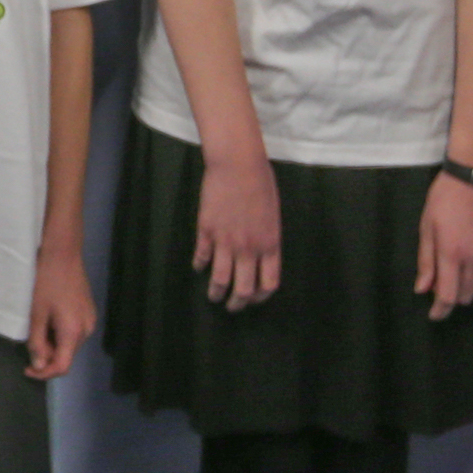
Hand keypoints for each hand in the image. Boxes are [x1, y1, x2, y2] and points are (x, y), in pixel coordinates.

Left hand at [25, 242, 94, 379]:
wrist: (63, 254)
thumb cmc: (46, 282)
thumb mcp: (36, 314)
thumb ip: (37, 342)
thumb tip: (39, 365)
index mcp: (73, 332)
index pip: (62, 367)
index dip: (43, 373)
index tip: (27, 369)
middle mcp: (87, 330)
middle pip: (67, 356)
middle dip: (47, 355)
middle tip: (30, 340)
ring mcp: (90, 320)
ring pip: (70, 344)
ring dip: (53, 343)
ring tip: (39, 325)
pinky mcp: (89, 312)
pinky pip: (74, 332)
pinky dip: (60, 333)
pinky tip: (49, 318)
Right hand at [194, 154, 280, 309]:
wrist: (238, 165)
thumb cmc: (262, 184)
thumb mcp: (273, 215)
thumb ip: (267, 239)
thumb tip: (260, 255)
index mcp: (269, 245)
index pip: (268, 283)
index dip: (260, 296)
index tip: (253, 299)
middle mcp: (248, 248)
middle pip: (243, 289)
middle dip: (237, 303)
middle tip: (232, 307)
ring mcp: (225, 241)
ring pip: (220, 279)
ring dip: (216, 293)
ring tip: (213, 297)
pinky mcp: (206, 231)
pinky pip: (201, 257)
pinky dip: (200, 265)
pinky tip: (199, 267)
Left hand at [413, 173, 472, 321]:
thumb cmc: (445, 199)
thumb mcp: (426, 227)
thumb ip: (426, 261)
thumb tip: (422, 289)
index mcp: (452, 255)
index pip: (448, 296)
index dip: (440, 311)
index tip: (434, 314)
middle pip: (466, 297)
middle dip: (452, 297)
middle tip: (441, 283)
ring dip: (470, 289)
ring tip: (459, 275)